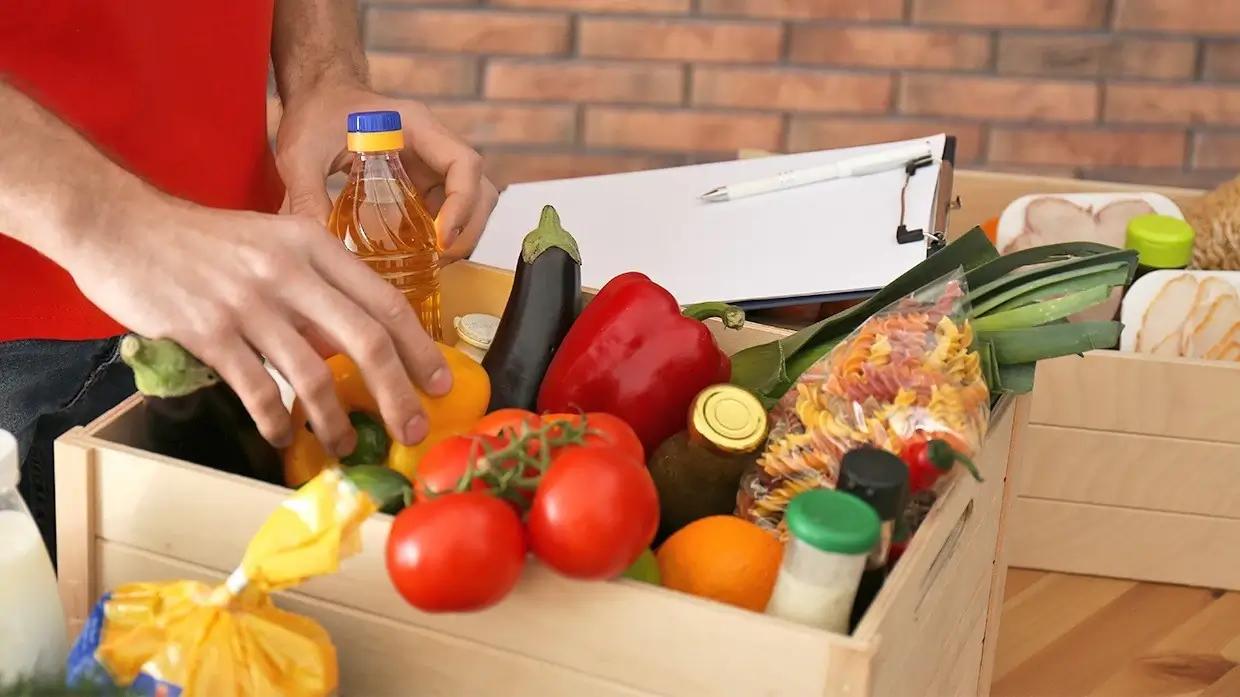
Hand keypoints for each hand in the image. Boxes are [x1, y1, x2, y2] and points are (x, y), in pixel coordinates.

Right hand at [63, 195, 451, 455]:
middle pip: (366, 341)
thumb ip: (315, 283)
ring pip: (313, 375)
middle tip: (411, 429)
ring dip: (334, 420)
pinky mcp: (208, 332)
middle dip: (397, 393)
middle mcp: (289, 272)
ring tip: (342, 446)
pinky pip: (256, 390)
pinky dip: (276, 421)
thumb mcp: (273, 240)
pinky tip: (283, 436)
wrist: (121, 225)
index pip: (386, 301)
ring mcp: (249, 303)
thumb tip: (356, 340)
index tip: (441, 382)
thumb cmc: (203, 239)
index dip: (420, 348)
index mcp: (313, 245)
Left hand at [275, 83, 497, 261]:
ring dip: (460, 234)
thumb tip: (318, 246)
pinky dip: (441, 234)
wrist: (319, 96)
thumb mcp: (301, 154)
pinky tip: (418, 253)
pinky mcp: (423, 180)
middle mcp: (433, 145)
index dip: (462, 203)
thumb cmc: (316, 113)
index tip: (441, 239)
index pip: (463, 163)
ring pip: (470, 202)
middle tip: (439, 260)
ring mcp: (432, 164)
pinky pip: (446, 209)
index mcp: (416, 127)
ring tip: (431, 262)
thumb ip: (306, 196)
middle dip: (468, 228)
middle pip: (479, 188)